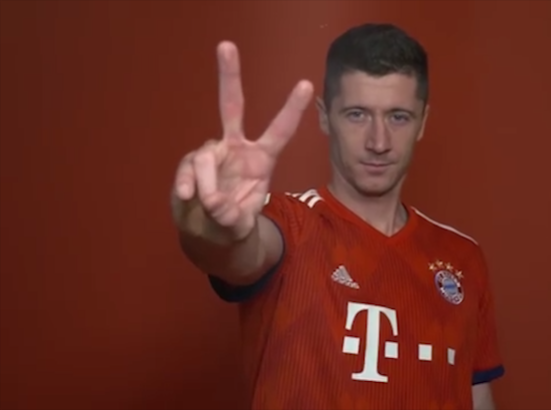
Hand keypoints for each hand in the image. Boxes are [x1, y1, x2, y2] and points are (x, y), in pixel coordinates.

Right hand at [172, 41, 312, 240]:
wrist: (209, 234)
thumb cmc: (234, 222)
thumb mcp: (239, 224)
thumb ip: (232, 216)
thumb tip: (214, 201)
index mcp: (262, 159)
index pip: (280, 130)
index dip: (291, 109)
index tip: (305, 84)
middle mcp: (237, 149)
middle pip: (231, 106)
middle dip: (229, 76)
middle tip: (226, 45)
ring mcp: (213, 154)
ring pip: (206, 155)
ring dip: (207, 183)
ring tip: (209, 205)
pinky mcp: (191, 166)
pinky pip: (188, 169)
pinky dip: (187, 184)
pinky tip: (188, 197)